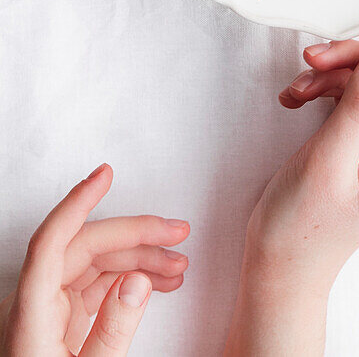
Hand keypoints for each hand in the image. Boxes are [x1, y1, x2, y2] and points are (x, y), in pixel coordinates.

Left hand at [0, 164, 188, 355]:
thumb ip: (113, 331)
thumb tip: (138, 281)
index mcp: (31, 315)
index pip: (52, 240)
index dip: (79, 201)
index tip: (105, 175)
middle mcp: (35, 307)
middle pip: (86, 249)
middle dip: (136, 236)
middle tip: (177, 234)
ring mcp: (47, 315)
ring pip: (95, 266)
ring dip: (139, 260)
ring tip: (179, 266)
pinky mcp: (59, 326)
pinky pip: (96, 287)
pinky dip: (129, 280)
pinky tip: (156, 283)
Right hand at [226, 0, 358, 356]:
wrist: (278, 265)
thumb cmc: (303, 228)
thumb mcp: (327, 161)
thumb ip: (357, 107)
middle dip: (355, 62)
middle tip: (315, 62)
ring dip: (333, 76)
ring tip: (299, 90)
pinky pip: (354, 93)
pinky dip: (325, 89)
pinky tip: (297, 99)